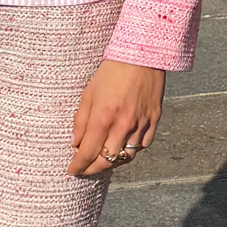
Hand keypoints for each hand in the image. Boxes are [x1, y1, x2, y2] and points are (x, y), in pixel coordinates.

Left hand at [68, 59, 164, 177]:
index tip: (72, 171)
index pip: (87, 152)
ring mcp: (141, 124)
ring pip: (126, 156)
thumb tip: (76, 144)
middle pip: (107, 160)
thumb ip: (81, 121)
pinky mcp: (154, 120)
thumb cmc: (111, 72)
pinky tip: (123, 147)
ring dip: (113, 161)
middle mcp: (123, 125)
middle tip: (85, 170)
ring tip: (103, 161)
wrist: (141, 56)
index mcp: (103, 117)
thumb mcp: (88, 94)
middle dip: (93, 169)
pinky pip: (143, 145)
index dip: (78, 165)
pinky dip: (131, 150)